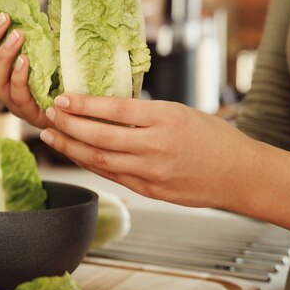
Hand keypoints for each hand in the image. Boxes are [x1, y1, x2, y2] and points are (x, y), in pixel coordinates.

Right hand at [0, 10, 50, 128]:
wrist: (69, 112)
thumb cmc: (53, 78)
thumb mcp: (40, 52)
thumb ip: (31, 35)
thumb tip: (28, 7)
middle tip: (3, 17)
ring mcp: (10, 100)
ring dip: (3, 55)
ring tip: (17, 35)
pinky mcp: (27, 111)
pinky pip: (17, 94)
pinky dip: (18, 76)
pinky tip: (25, 61)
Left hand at [39, 93, 262, 209]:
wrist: (240, 175)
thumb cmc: (212, 137)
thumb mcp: (179, 112)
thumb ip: (143, 114)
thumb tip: (102, 108)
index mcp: (165, 119)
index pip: (113, 110)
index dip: (82, 104)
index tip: (62, 98)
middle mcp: (155, 147)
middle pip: (99, 137)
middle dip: (68, 126)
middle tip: (49, 115)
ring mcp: (151, 173)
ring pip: (99, 160)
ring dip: (70, 148)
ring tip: (50, 136)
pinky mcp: (149, 191)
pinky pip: (111, 175)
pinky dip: (89, 164)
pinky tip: (74, 154)